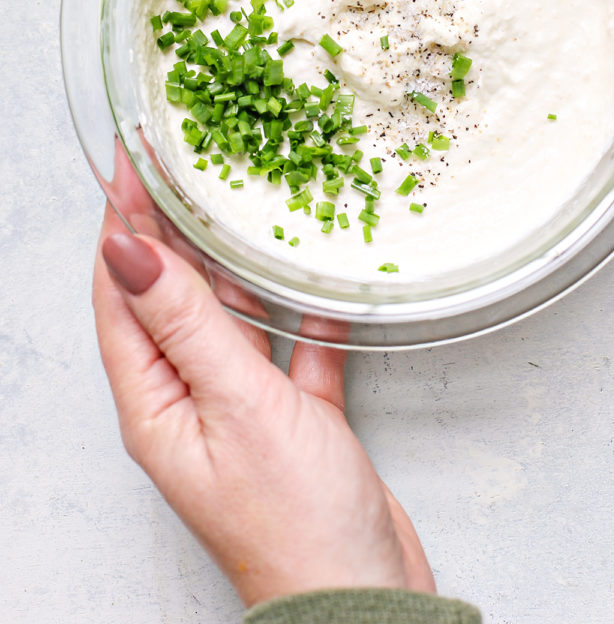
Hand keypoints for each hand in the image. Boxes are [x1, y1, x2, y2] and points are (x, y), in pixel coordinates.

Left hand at [93, 151, 434, 606]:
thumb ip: (185, 322)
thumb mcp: (234, 404)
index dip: (121, 223)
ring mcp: (241, 408)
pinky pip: (293, 351)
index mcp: (155, 400)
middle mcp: (189, 400)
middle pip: (172, 297)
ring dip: (238, 267)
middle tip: (183, 164)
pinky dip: (307, 318)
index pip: (122, 292)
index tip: (130, 162)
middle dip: (173, 230)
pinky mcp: (292, 418)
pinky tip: (325, 286)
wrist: (361, 596)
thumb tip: (125, 251)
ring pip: (232, 319)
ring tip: (243, 205)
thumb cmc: (290, 519)